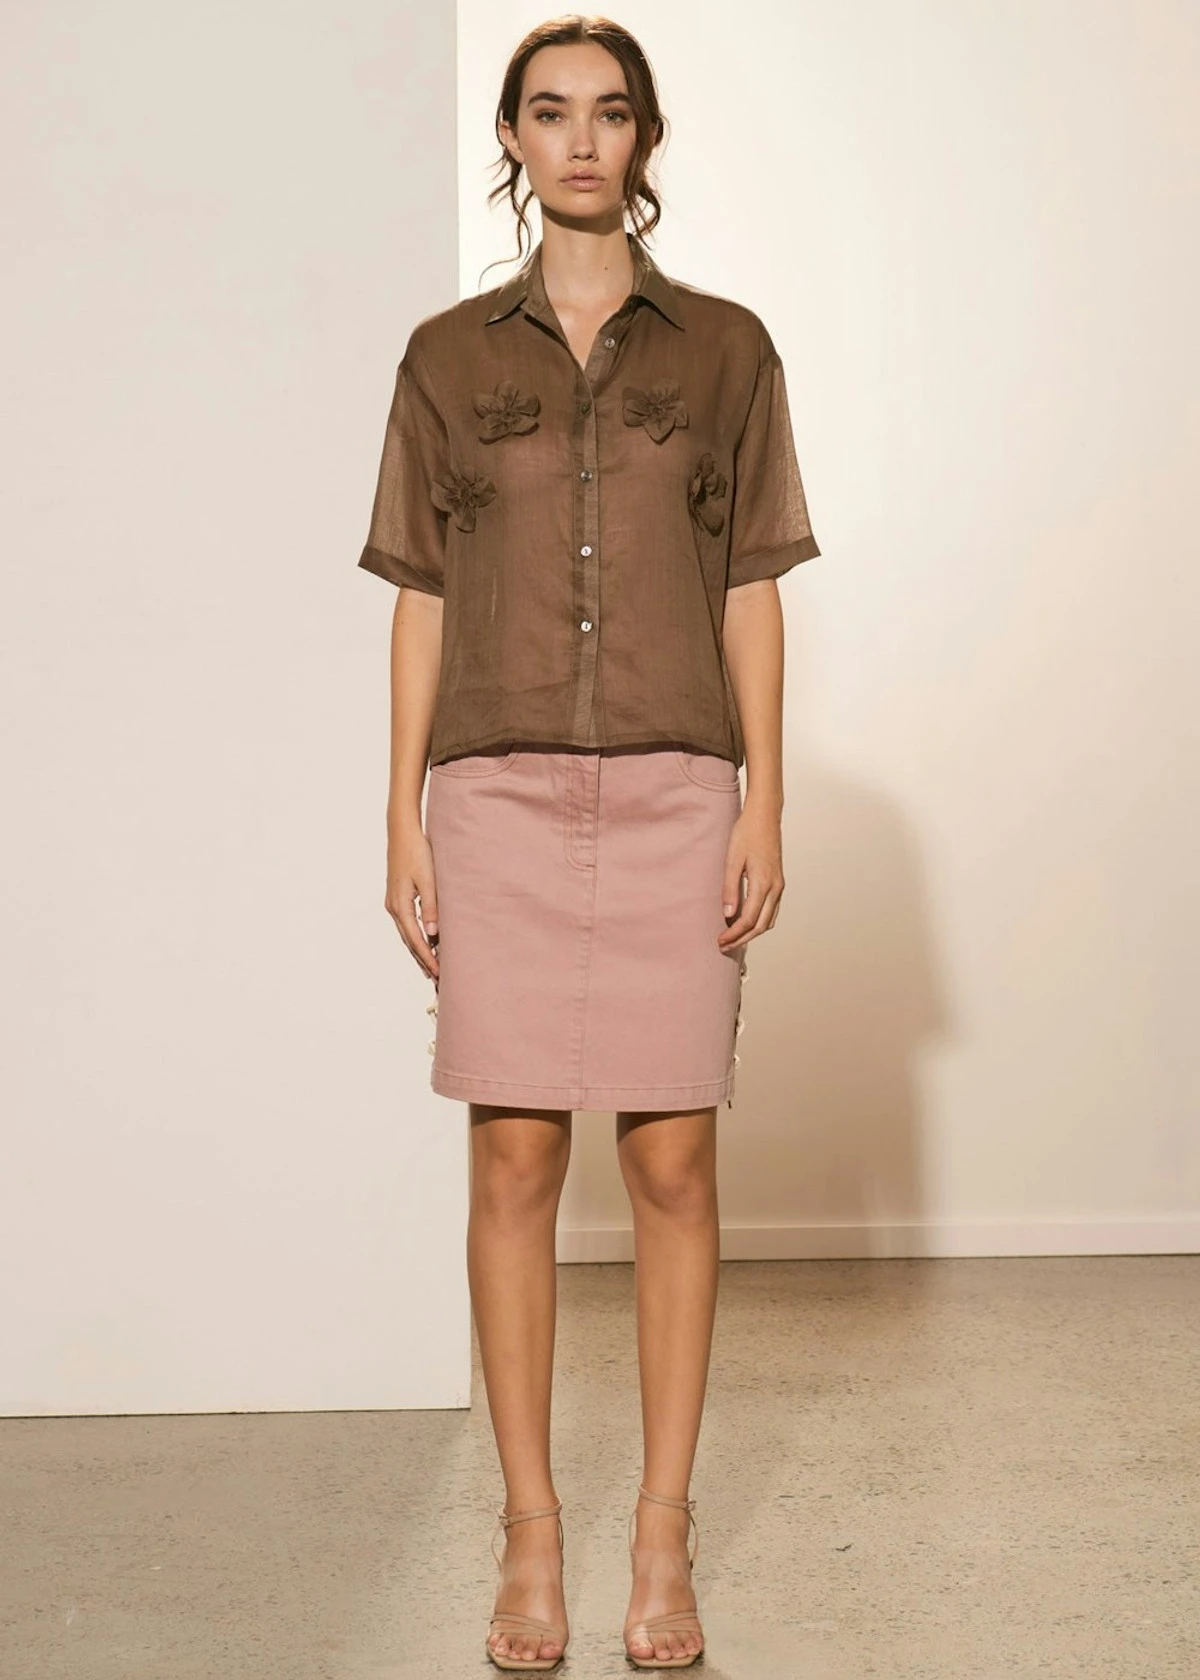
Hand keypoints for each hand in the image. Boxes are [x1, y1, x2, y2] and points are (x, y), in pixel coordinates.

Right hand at [385, 822, 439, 980]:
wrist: (402, 832)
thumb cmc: (418, 852)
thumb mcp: (428, 880)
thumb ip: (432, 907)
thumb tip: (433, 935)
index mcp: (400, 906)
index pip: (416, 940)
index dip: (428, 959)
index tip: (439, 974)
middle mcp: (394, 908)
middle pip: (409, 942)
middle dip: (422, 961)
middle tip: (436, 980)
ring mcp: (394, 903)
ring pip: (407, 935)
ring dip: (419, 952)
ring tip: (430, 969)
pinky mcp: (398, 897)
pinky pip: (407, 924)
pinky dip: (416, 937)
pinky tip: (425, 943)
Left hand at [717, 801, 783, 953]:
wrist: (765, 816)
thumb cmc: (746, 834)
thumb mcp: (732, 860)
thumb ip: (730, 889)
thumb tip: (728, 915)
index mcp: (763, 884)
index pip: (748, 920)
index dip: (734, 934)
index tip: (720, 940)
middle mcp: (775, 888)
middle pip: (760, 926)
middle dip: (742, 939)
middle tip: (724, 946)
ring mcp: (779, 886)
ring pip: (768, 920)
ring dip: (751, 933)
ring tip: (733, 938)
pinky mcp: (778, 882)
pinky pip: (772, 910)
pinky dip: (760, 922)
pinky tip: (746, 922)